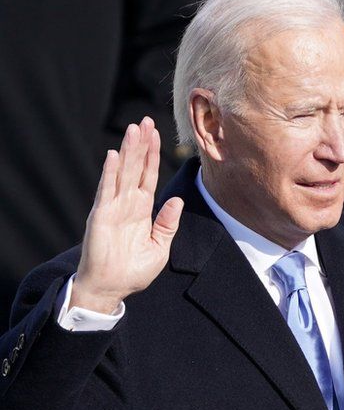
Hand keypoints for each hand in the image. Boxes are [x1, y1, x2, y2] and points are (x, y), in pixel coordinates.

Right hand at [72, 117, 182, 313]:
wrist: (111, 288)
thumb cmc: (133, 271)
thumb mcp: (159, 247)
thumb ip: (167, 223)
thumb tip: (176, 199)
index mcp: (141, 210)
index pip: (148, 176)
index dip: (153, 156)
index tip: (158, 134)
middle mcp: (127, 204)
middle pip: (136, 168)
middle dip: (142, 145)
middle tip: (146, 120)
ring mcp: (113, 208)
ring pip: (123, 173)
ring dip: (128, 151)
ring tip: (134, 129)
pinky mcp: (101, 216)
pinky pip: (107, 191)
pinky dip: (111, 173)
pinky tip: (115, 155)